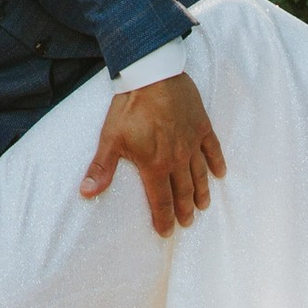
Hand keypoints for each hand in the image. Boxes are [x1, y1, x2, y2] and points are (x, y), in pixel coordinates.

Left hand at [81, 73, 225, 234]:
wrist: (153, 74)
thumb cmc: (130, 106)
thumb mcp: (111, 138)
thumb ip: (101, 168)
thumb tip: (86, 192)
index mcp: (155, 165)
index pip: (161, 200)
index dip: (163, 219)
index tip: (166, 232)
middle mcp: (177, 158)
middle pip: (183, 191)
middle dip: (184, 210)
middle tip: (187, 223)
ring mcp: (192, 142)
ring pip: (200, 174)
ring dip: (202, 192)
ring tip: (203, 205)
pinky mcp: (201, 126)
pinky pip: (213, 149)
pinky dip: (217, 162)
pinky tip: (220, 173)